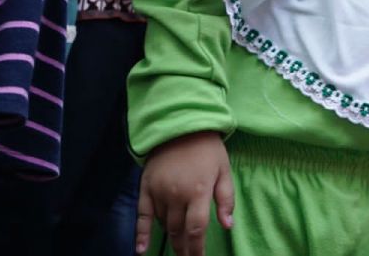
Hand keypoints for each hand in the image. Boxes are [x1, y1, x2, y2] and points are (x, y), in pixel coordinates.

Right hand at [136, 131, 233, 255]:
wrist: (181, 126)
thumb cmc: (207, 149)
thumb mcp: (225, 170)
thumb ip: (226, 199)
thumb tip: (227, 225)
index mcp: (199, 192)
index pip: (197, 229)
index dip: (197, 249)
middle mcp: (177, 196)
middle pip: (179, 231)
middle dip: (184, 248)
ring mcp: (159, 193)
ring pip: (164, 224)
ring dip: (172, 236)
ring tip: (179, 246)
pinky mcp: (146, 189)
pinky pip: (142, 216)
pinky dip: (141, 235)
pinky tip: (142, 250)